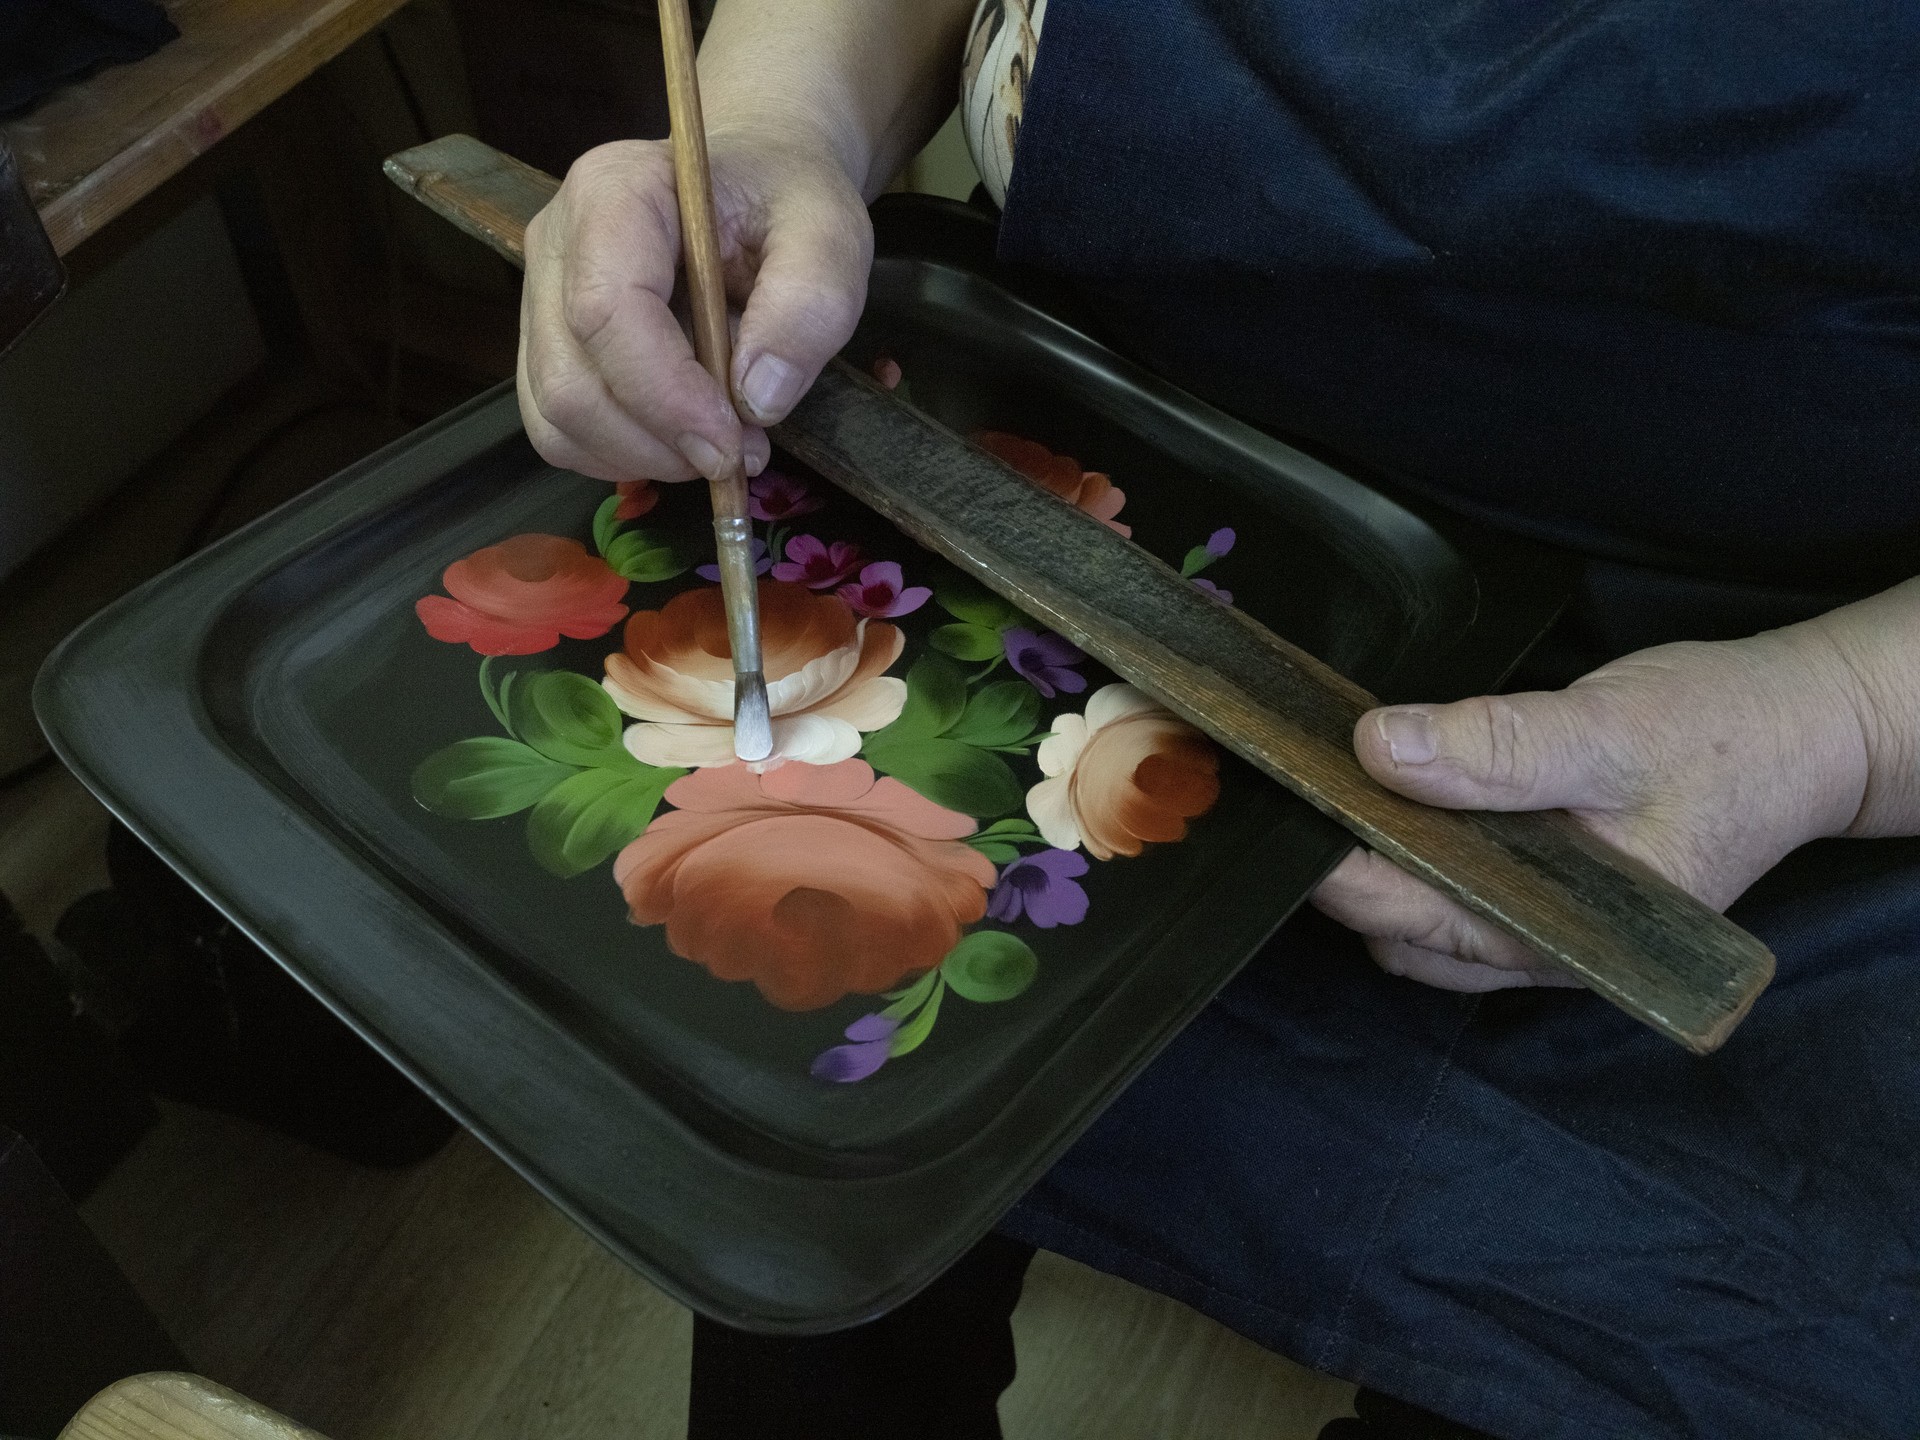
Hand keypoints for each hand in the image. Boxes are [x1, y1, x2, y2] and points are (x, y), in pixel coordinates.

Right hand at [517, 130, 871, 484]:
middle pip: (570, 382)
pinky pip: (559, 431)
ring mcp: (540, 297)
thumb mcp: (829, 234)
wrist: (755, 182)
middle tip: (741, 453)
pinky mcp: (547, 345)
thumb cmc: (785, 200)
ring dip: (644, 457)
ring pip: (557, 419)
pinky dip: (623, 456)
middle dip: (659, 443)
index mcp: (614, 194)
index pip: (606, 312)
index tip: (733, 443)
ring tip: (719, 442)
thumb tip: (757, 399)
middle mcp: (556, 242)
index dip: (667, 397)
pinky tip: (680, 438)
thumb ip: (809, 306)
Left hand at [1310, 631, 1872, 991]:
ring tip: (1332, 781)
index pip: (1403, 912)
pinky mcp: (1533, 892)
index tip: (1280, 795)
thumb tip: (1381, 750)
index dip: (1332, 858)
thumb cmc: (1723, 739)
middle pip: (1391, 925)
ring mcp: (1533, 926)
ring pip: (1411, 915)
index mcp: (1555, 934)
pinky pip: (1443, 888)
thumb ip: (1499, 748)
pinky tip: (1387, 793)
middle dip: (1335, 863)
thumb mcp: (1611, 733)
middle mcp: (1535, 949)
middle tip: (1290, 777)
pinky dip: (1404, 848)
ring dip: (1368, 859)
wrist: (1804, 737)